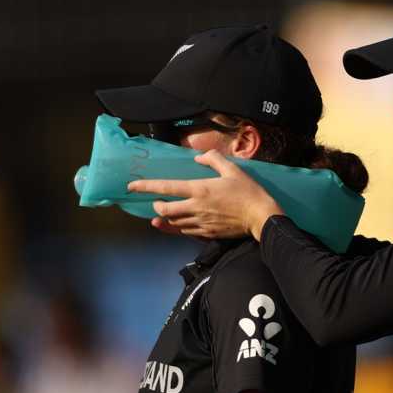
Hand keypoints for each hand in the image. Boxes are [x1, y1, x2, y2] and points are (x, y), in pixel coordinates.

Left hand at [127, 150, 283, 240]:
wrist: (260, 217)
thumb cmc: (248, 192)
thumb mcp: (232, 169)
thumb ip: (213, 160)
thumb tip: (198, 159)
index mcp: (199, 189)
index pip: (165, 188)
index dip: (146, 187)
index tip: (132, 186)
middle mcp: (195, 208)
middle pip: (164, 210)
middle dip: (157, 206)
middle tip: (158, 202)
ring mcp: (200, 223)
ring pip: (173, 223)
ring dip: (166, 218)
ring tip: (165, 213)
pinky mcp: (207, 233)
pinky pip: (186, 232)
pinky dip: (178, 228)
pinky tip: (180, 224)